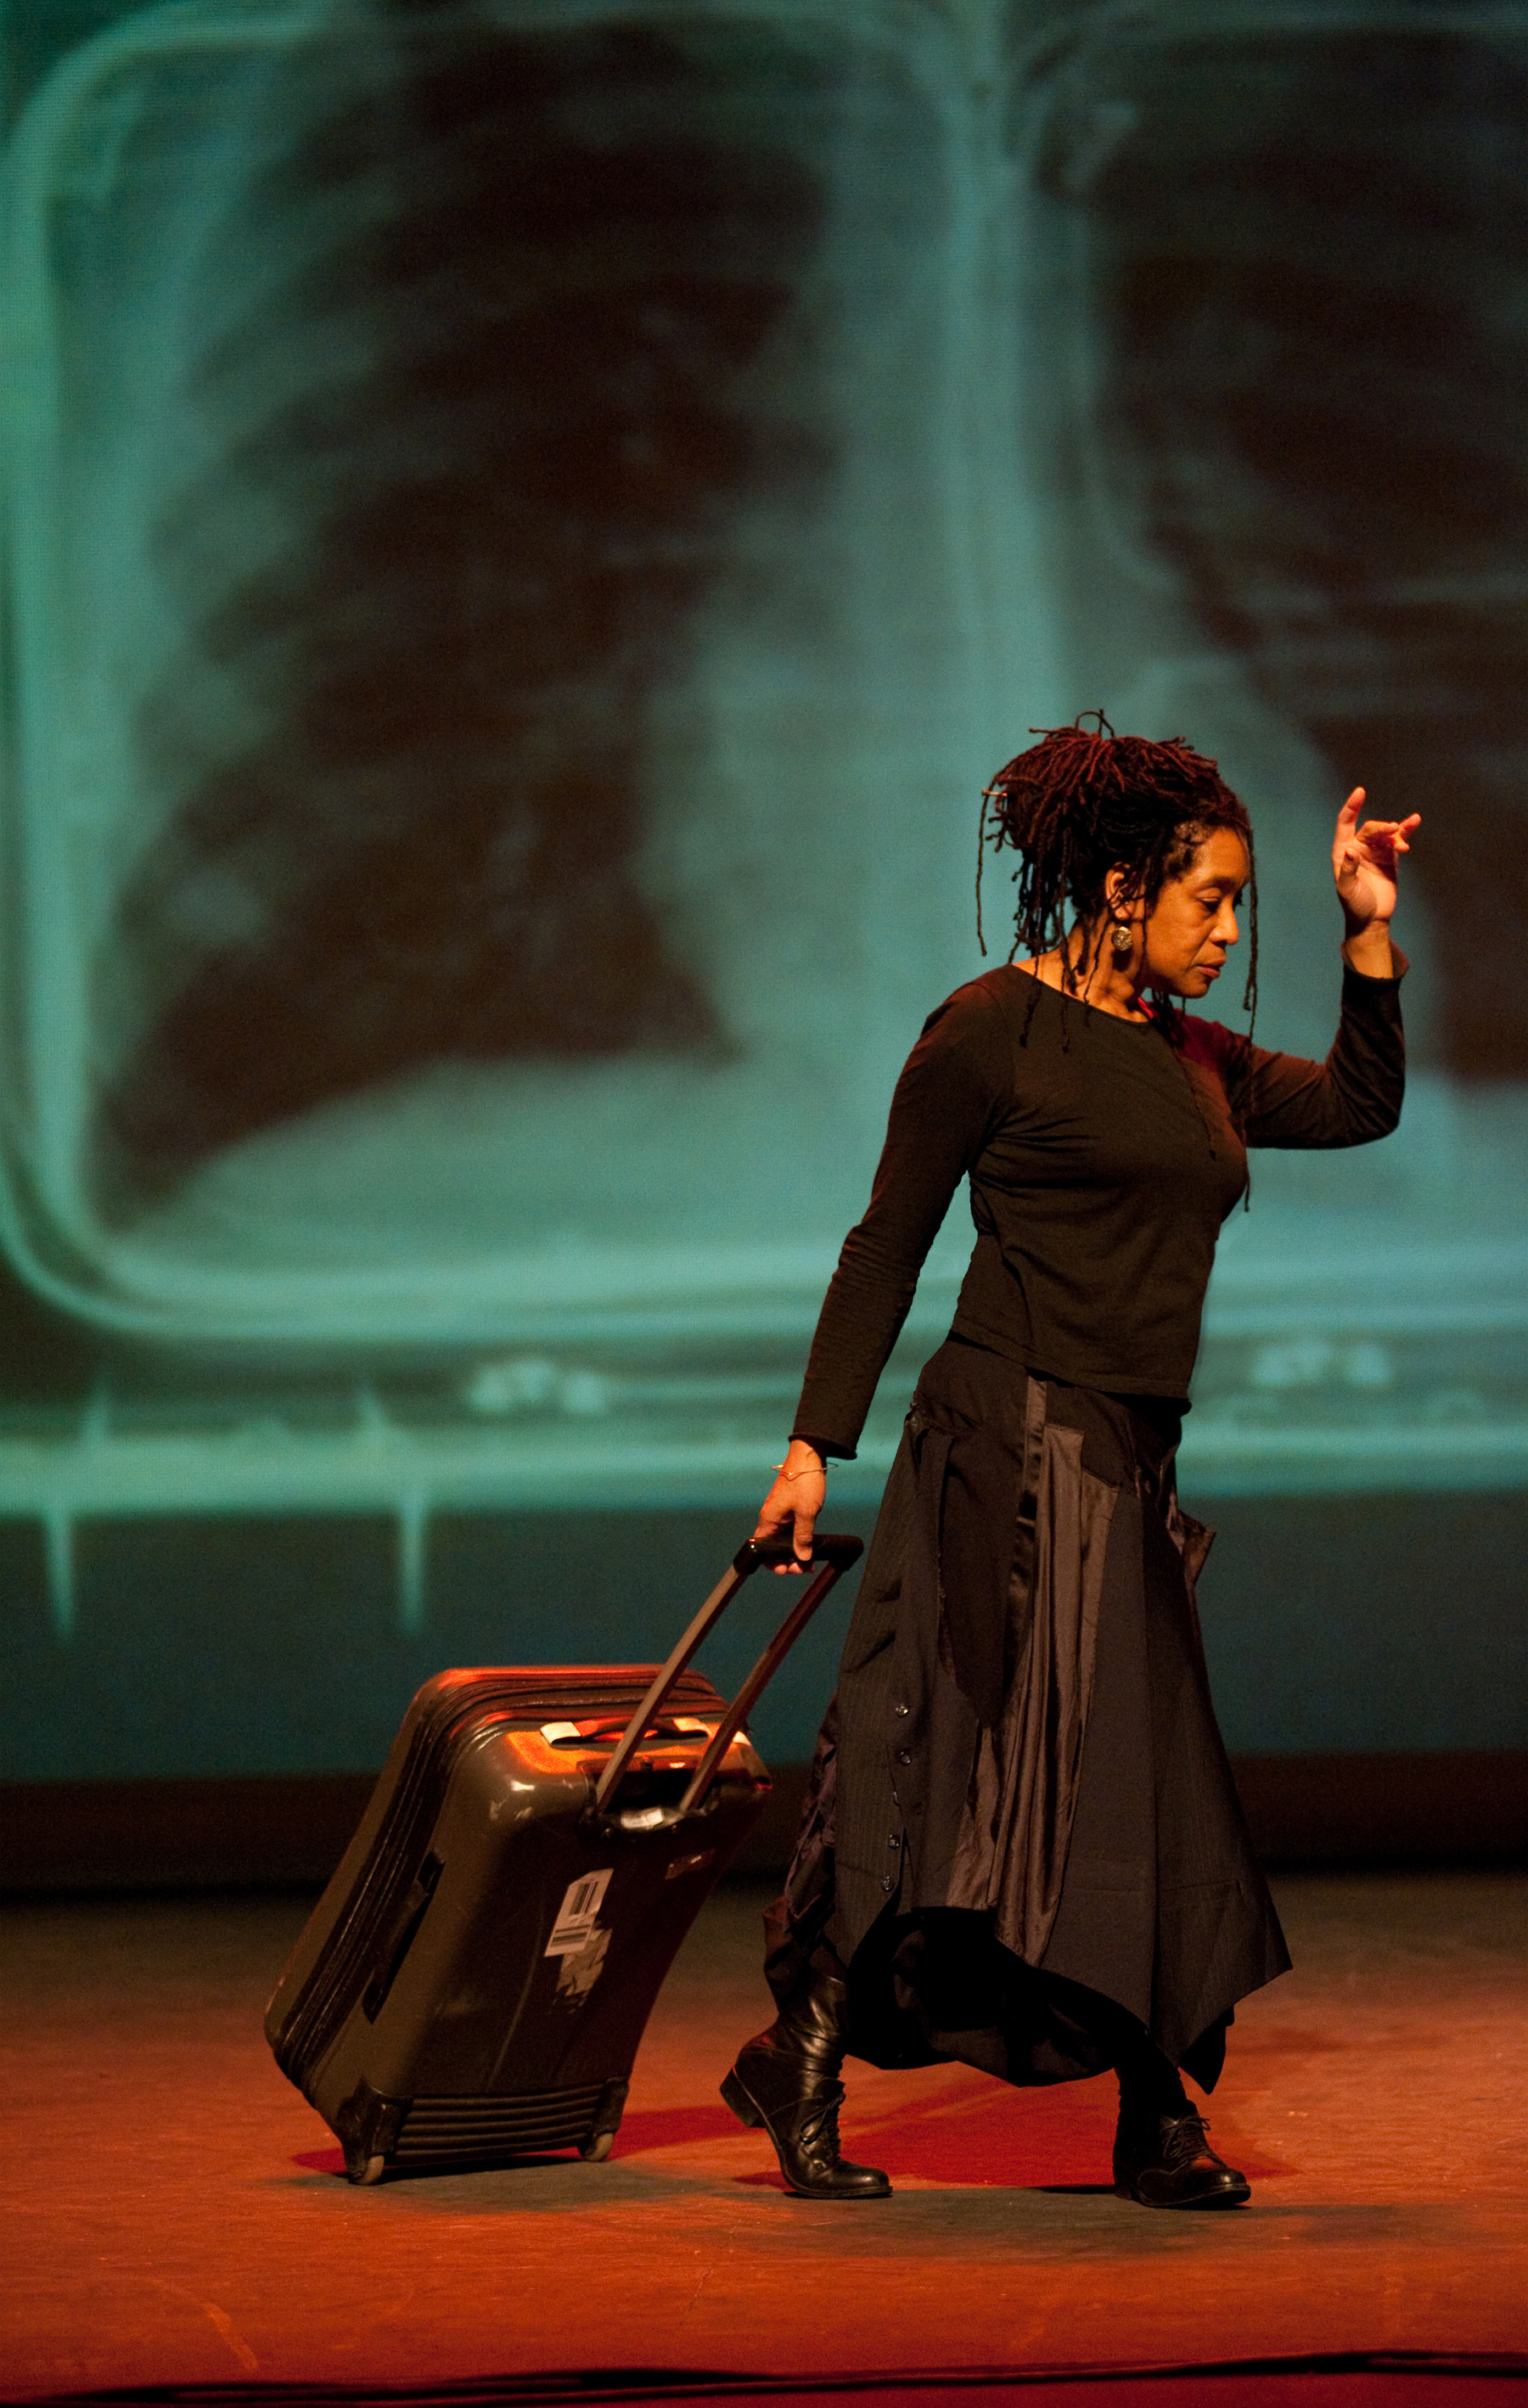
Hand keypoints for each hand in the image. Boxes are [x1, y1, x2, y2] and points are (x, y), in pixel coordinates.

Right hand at [752, 1440, 824, 1572]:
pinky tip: (810, 1544)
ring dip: (795, 1551)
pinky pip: (791, 1530)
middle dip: (787, 1560)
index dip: (773, 1563)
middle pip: (774, 1547)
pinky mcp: (790, 1508)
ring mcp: (781, 1513)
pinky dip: (799, 1539)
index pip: (762, 1550)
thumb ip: (803, 1537)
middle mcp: (771, 1517)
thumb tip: (802, 1557)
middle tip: (805, 1567)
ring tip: (810, 1560)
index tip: (788, 1570)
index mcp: (769, 1519)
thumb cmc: (804, 1480)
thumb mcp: (806, 1512)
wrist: (809, 1455)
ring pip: (784, 1540)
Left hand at [1333, 787, 1419, 934]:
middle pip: (1371, 828)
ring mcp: (1375, 852)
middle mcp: (1358, 848)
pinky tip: (1414, 821)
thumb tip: (1350, 850)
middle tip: (1393, 831)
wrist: (1372, 920)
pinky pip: (1398, 840)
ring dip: (1395, 834)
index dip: (1352, 807)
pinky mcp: (1390, 858)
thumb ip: (1348, 870)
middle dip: (1382, 828)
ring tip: (1402, 846)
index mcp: (1343, 852)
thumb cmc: (1355, 905)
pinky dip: (1405, 832)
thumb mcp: (1347, 890)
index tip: (1360, 792)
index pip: (1345, 824)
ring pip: (1386, 834)